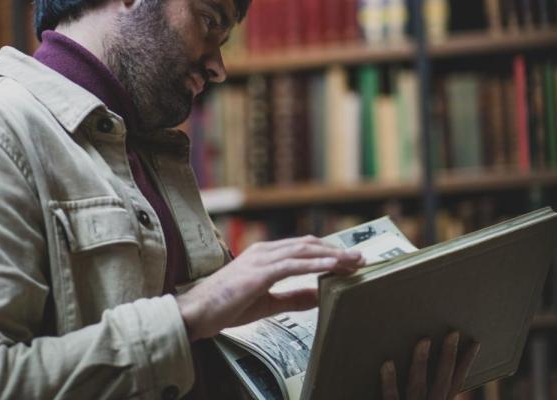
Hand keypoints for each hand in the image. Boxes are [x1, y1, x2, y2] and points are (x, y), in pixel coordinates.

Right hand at [176, 235, 364, 340]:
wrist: (196, 312)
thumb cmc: (225, 307)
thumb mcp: (266, 302)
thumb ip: (292, 296)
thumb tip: (319, 295)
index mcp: (264, 256)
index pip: (302, 249)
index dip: (327, 252)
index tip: (348, 259)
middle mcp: (264, 252)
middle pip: (308, 245)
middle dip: (336, 251)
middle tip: (359, 258)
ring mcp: (262, 259)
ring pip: (305, 251)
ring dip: (332, 256)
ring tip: (353, 261)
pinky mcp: (260, 273)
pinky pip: (294, 265)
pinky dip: (316, 265)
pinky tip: (333, 268)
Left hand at [380, 331, 479, 399]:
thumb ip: (439, 395)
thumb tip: (452, 385)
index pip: (456, 383)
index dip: (465, 363)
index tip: (474, 343)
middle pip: (442, 380)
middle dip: (448, 356)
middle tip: (452, 332)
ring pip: (418, 384)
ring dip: (421, 362)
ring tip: (423, 340)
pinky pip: (391, 397)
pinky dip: (389, 381)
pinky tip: (387, 362)